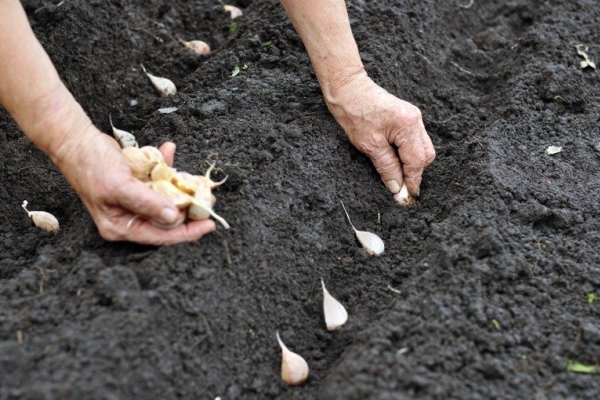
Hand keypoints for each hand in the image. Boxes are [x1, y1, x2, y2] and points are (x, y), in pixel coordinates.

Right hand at [54, 125, 215, 244]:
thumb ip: (147, 204)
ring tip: (197, 178)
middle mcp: (129, 217)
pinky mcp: (138, 184)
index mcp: (122, 226)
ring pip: (167, 199)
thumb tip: (174, 218)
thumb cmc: (91, 165)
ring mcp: (134, 200)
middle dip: (189, 208)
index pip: (161, 236)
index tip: (209, 224)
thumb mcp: (120, 187)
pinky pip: (159, 180)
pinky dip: (167, 166)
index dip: (187, 232)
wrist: (75, 138)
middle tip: (208, 197)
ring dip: (182, 186)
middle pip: (167, 219)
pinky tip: (168, 150)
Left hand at [325, 72, 434, 199]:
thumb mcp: (369, 145)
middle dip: (415, 173)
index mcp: (408, 125)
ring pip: (421, 149)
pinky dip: (407, 154)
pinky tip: (396, 162)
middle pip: (425, 155)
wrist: (347, 89)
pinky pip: (413, 141)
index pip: (417, 161)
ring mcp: (412, 118)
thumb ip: (387, 167)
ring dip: (412, 164)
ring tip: (397, 176)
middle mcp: (415, 120)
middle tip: (401, 189)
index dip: (413, 181)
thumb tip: (397, 187)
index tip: (408, 197)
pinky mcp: (406, 118)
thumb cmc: (354, 113)